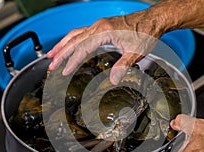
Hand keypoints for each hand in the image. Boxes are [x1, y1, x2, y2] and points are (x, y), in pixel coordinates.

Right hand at [47, 11, 163, 84]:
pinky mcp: (102, 26)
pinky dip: (72, 40)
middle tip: (51, 65)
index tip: (64, 71)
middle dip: (60, 53)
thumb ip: (123, 66)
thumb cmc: (145, 32)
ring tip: (51, 54)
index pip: (82, 48)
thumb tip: (113, 80)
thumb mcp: (136, 52)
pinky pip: (81, 32)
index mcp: (104, 31)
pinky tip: (69, 45)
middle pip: (73, 40)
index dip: (72, 61)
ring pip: (75, 34)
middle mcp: (98, 26)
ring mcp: (99, 25)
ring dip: (62, 44)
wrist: (153, 19)